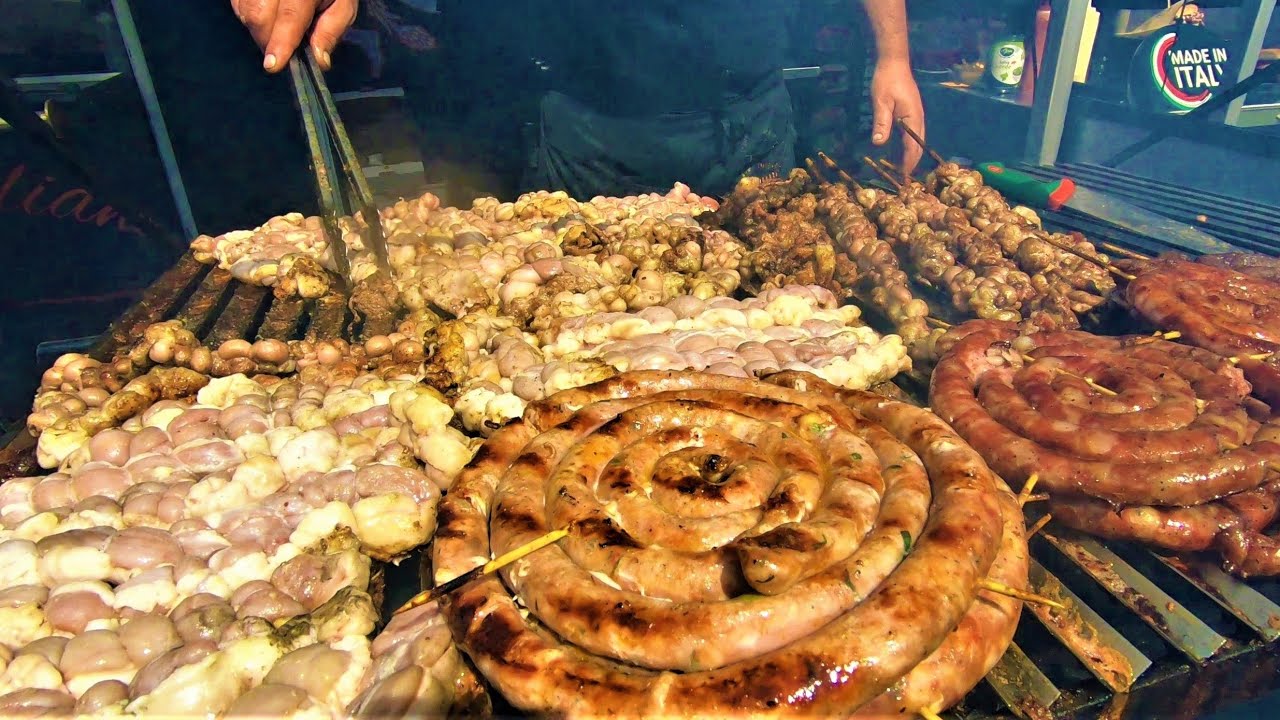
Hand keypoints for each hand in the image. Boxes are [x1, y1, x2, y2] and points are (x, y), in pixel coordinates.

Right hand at [231, 0, 358, 72]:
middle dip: (267, 41)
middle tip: (282, 50)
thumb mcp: (343, 6)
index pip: (289, 16)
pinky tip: (266, 18)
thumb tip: (319, 60)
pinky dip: (248, 18)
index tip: (273, 65)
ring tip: (277, 31)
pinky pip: (238, 5)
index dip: (280, 42)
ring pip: (245, 11)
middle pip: (259, 15)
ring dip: (257, 31)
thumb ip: (331, 31)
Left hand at [869, 60, 925, 174]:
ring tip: (903, 170)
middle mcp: (919, 119)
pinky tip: (899, 152)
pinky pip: (912, 134)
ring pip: (917, 141)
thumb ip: (881, 123)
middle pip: (918, 146)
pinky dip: (907, 146)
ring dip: (911, 155)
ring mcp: (917, 116)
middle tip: (904, 179)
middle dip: (912, 163)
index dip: (908, 163)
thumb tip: (879, 143)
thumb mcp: (881, 102)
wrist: (894, 63)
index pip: (912, 146)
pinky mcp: (912, 113)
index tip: (903, 177)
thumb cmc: (886, 81)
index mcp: (913, 118)